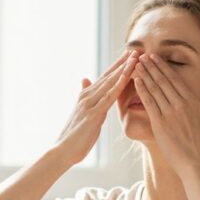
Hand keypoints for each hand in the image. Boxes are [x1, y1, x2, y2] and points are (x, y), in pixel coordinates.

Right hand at [53, 49, 138, 164]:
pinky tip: (127, 76)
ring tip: (135, 57)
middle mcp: (88, 96)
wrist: (62, 150)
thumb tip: (85, 80)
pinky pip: (109, 96)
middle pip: (109, 76)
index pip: (105, 78)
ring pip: (110, 82)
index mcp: (86, 96)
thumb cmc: (74, 136)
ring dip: (124, 69)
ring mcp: (90, 103)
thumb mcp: (82, 112)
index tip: (128, 55)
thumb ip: (86, 96)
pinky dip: (119, 85)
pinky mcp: (94, 113)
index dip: (117, 66)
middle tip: (136, 49)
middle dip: (123, 63)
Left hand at [132, 53, 199, 174]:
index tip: (156, 58)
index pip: (175, 80)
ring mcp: (169, 114)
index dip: (164, 67)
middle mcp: (181, 105)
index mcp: (193, 103)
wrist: (198, 165)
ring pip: (154, 89)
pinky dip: (142, 90)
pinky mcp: (160, 125)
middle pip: (163, 81)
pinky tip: (136, 80)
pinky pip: (149, 103)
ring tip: (136, 63)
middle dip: (151, 66)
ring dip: (144, 74)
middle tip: (142, 55)